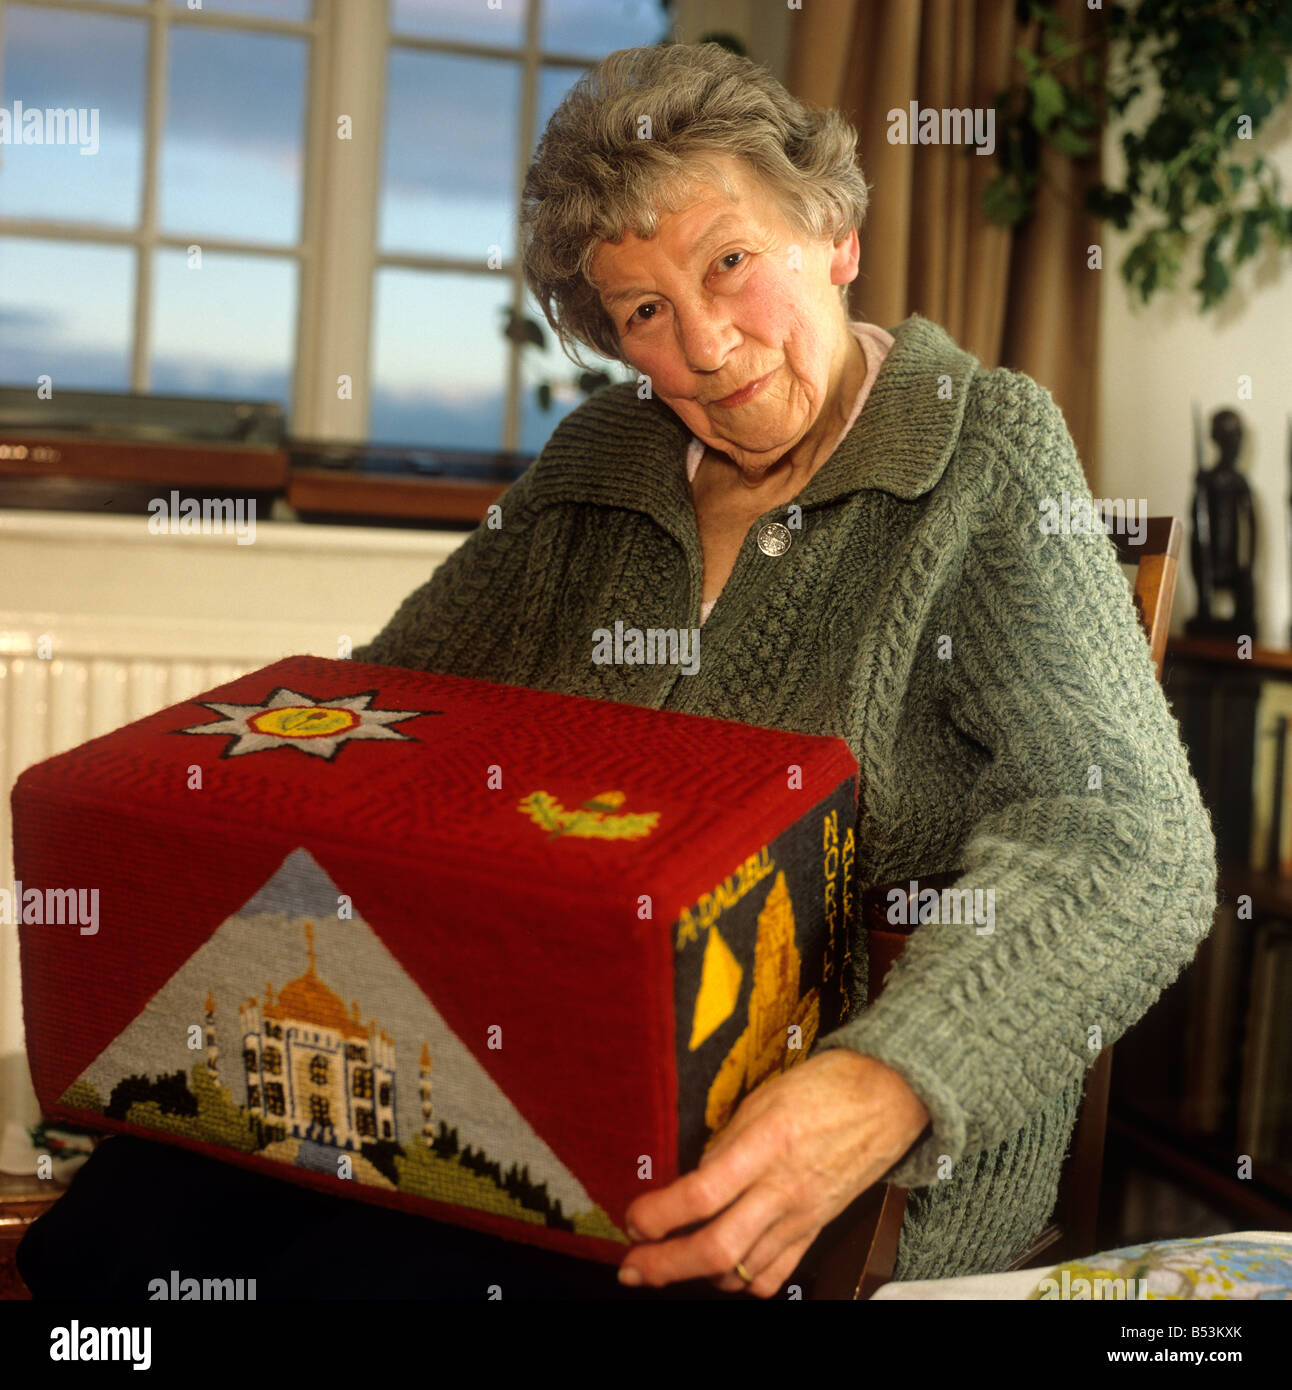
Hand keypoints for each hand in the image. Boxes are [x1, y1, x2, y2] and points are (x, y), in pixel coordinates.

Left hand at [618, 1049, 930, 1297]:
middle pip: (715, 1248)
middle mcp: (783, 1188)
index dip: (658, 1214)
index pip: (701, 1194)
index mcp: (766, 1143)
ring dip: (696, 1276)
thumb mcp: (763, 1098)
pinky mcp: (817, 1229)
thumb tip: (688, 1180)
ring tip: (668, 1264)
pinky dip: (742, 1284)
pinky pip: (775, 1276)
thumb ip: (726, 1143)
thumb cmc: (823, 1086)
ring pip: (741, 1271)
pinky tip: (722, 1272)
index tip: (633, 1218)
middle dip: (664, 1265)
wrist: (888, 1096)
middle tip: (632, 1266)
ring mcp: (802, 1215)